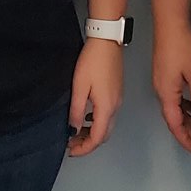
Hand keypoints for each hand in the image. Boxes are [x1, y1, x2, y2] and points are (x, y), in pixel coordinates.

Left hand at [67, 39, 122, 157]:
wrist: (107, 40)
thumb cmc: (93, 61)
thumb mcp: (79, 86)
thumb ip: (77, 111)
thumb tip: (74, 129)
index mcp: (107, 107)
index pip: (97, 138)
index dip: (84, 148)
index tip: (71, 151)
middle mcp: (116, 106)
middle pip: (104, 135)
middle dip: (88, 143)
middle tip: (72, 143)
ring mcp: (118, 99)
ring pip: (107, 125)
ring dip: (93, 132)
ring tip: (76, 131)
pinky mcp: (117, 91)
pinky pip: (109, 114)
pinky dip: (97, 122)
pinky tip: (87, 116)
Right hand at [152, 22, 190, 154]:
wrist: (170, 22)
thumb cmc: (182, 46)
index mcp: (166, 94)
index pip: (176, 124)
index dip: (186, 139)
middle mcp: (161, 91)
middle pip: (174, 118)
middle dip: (189, 132)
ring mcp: (162, 82)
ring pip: (175, 108)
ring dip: (188, 119)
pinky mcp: (165, 74)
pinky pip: (174, 98)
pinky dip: (185, 106)